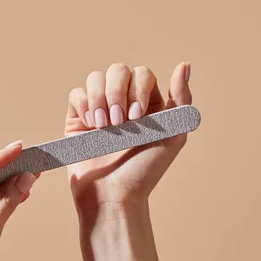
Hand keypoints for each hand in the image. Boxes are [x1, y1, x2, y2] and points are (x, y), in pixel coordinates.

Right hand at [65, 62, 191, 212]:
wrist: (113, 195)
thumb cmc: (145, 171)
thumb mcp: (174, 135)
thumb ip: (182, 99)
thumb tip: (184, 65)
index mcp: (147, 103)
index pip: (142, 74)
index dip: (138, 89)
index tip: (137, 118)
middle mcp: (123, 102)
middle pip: (117, 70)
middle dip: (116, 93)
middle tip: (118, 123)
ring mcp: (99, 109)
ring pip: (95, 78)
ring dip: (99, 99)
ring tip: (103, 126)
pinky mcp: (77, 119)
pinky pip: (76, 94)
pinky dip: (83, 104)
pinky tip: (90, 125)